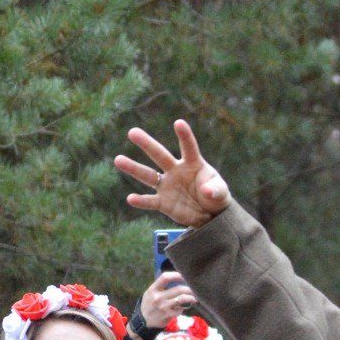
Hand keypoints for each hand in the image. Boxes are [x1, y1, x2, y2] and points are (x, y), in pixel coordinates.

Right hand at [115, 119, 230, 226]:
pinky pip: (150, 201)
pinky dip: (141, 201)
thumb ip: (216, 190)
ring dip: (133, 168)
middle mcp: (176, 171)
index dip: (184, 136)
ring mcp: (167, 186)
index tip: (179, 123)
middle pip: (159, 155)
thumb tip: (207, 191)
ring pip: (148, 175)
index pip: (188, 147)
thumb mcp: (221, 193)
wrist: (209, 215)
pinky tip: (130, 199)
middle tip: (132, 132)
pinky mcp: (163, 203)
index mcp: (192, 163)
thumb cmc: (215, 196)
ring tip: (118, 159)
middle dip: (147, 144)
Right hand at [139, 270, 196, 330]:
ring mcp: (163, 307)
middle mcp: (157, 297)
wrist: (143, 321)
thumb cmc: (150, 304)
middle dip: (189, 288)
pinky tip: (182, 308)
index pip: (165, 277)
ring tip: (195, 298)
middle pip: (178, 289)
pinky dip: (182, 308)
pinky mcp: (167, 315)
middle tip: (196, 288)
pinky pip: (180, 310)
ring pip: (181, 299)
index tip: (185, 275)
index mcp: (153, 289)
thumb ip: (161, 286)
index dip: (176, 275)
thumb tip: (177, 278)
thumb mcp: (150, 293)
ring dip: (191, 298)